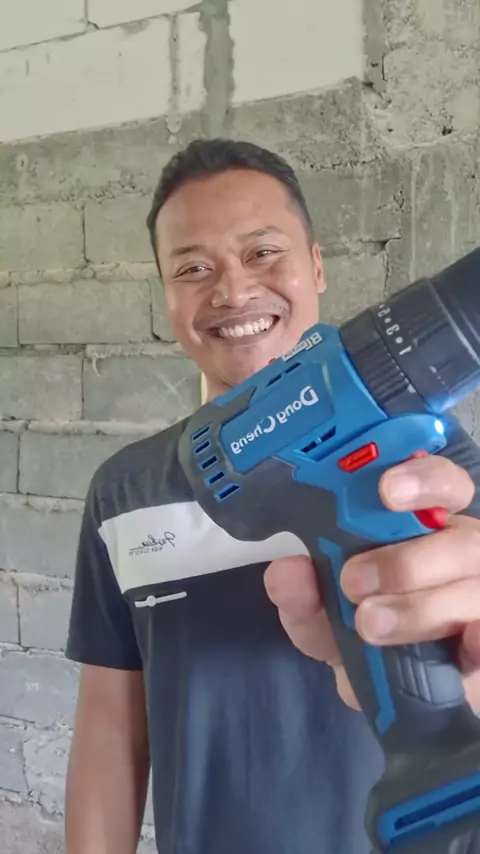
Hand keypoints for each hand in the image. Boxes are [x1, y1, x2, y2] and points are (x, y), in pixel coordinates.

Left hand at [264, 454, 479, 710]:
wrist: (389, 699)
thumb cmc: (360, 636)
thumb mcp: (321, 619)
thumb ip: (302, 597)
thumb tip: (287, 573)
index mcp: (427, 529)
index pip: (442, 483)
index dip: (423, 478)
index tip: (386, 491)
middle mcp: (464, 555)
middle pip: (465, 540)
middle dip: (406, 562)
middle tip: (353, 582)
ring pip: (477, 590)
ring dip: (419, 609)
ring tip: (370, 625)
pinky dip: (470, 646)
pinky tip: (449, 652)